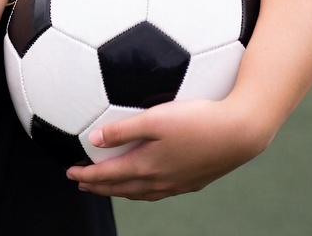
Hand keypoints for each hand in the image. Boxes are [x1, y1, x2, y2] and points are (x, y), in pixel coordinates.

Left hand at [65, 98, 272, 200]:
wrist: (240, 132)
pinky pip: (159, 191)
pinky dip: (143, 190)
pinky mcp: (194, 181)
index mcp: (146, 167)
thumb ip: (122, 129)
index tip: (70, 172)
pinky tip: (147, 182)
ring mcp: (178, 184)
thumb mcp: (155, 118)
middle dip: (99, 187)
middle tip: (82, 183)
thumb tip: (94, 139)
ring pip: (141, 193)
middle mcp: (160, 181)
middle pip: (121, 188)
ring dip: (120, 190)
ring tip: (110, 186)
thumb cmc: (197, 120)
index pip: (107, 176)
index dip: (86, 175)